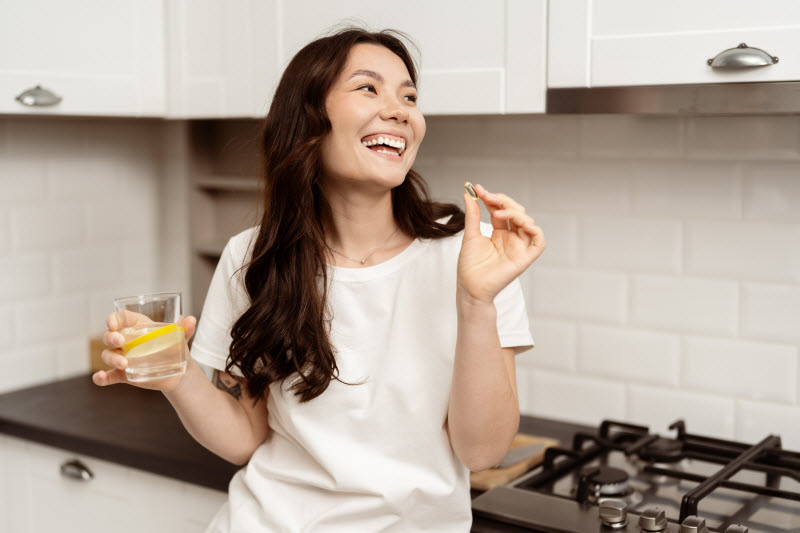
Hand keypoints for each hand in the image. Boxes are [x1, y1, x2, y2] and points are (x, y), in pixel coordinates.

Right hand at [92, 310, 197, 392]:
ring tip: (124, 364)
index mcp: (138, 327)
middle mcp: (126, 341)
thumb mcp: (181, 338)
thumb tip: (191, 319)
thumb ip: (185, 329)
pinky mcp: (123, 374)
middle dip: (111, 337)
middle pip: (109, 335)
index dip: (113, 319)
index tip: (113, 323)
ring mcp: (122, 357)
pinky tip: (100, 378)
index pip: (120, 318)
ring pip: (108, 355)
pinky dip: (101, 378)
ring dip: (112, 358)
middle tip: (121, 342)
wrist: (180, 372)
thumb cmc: (177, 349)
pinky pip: (108, 376)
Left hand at [457, 183, 545, 303]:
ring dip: (515, 213)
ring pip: (527, 222)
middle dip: (502, 201)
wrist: (470, 287)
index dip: (492, 199)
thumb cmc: (470, 266)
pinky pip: (538, 242)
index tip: (478, 189)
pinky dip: (534, 230)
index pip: (501, 210)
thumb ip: (473, 215)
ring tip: (497, 214)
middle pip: (516, 212)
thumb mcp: (470, 235)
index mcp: (499, 233)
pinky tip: (522, 223)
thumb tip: (469, 195)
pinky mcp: (525, 258)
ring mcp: (519, 247)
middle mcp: (511, 238)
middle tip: (486, 197)